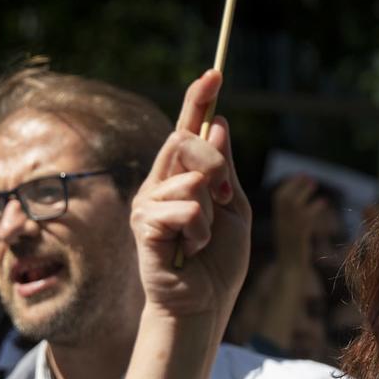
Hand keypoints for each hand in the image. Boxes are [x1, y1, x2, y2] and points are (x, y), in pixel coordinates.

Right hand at [131, 71, 250, 326]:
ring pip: (190, 178)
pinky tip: (191, 251)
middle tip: (224, 196)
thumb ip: (225, 170)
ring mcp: (148, 203)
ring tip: (202, 240)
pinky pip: (185, 209)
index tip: (214, 72)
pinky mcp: (144, 226)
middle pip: (186, 139)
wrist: (204, 306)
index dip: (199, 99)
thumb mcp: (233, 208)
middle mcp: (160, 182)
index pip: (189, 127)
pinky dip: (200, 232)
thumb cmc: (218, 262)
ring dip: (211, 211)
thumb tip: (219, 124)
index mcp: (183, 175)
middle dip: (215, 162)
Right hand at [270, 175, 318, 266]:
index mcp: (277, 222)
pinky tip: (324, 202)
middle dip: (295, 185)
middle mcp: (280, 224)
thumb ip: (293, 222)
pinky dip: (314, 207)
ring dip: (303, 192)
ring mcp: (288, 230)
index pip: (278, 198)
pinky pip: (305, 218)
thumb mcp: (290, 235)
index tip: (298, 176)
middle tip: (307, 175)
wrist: (290, 272)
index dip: (288, 185)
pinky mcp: (298, 237)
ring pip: (293, 205)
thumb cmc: (292, 256)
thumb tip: (302, 207)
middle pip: (283, 198)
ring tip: (314, 183)